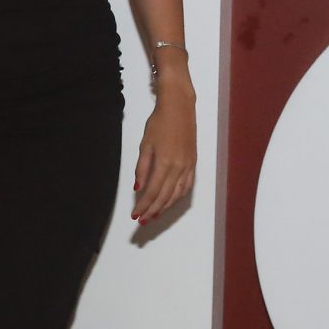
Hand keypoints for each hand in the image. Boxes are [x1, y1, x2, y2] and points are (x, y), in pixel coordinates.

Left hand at [131, 85, 194, 220]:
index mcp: (165, 164)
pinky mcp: (193, 163)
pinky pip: (186, 186)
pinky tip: (170, 200)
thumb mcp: (145, 145)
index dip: (143, 206)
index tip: (135, 215)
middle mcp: (179, 168)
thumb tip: (139, 188)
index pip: (152, 192)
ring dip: (165, 206)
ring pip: (177, 194)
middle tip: (142, 220)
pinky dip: (178, 197)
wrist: (179, 107)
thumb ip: (142, 168)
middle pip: (165, 197)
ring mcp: (188, 166)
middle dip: (152, 210)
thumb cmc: (159, 123)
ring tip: (154, 214)